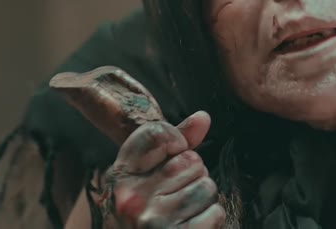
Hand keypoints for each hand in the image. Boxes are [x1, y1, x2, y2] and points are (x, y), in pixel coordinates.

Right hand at [101, 111, 224, 227]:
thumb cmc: (148, 210)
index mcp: (121, 176)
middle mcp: (132, 198)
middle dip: (193, 175)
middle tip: (176, 193)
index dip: (174, 140)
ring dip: (204, 198)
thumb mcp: (149, 174)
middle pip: (191, 161)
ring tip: (185, 210)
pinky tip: (192, 224)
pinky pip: (214, 213)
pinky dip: (210, 218)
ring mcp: (153, 221)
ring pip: (207, 187)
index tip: (173, 152)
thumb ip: (174, 143)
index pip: (155, 134)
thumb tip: (204, 117)